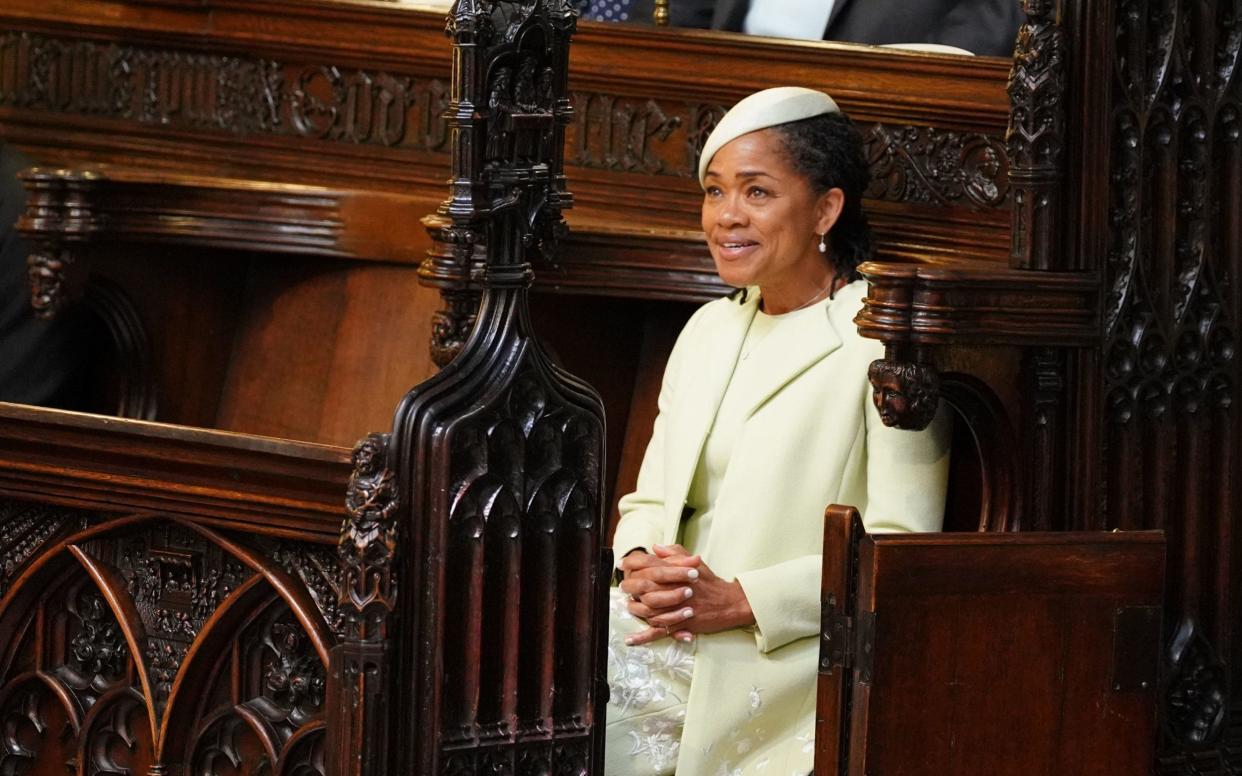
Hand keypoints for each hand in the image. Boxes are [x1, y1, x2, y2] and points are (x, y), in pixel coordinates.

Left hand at [621, 544, 753, 646]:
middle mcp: (675, 587)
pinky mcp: (681, 622)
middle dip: (629, 586)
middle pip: (643, 586)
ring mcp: (677, 607)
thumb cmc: (710, 582)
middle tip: (623, 587)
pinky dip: (643, 637)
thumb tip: (655, 547)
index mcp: (677, 570)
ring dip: (634, 609)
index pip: (648, 563)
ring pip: (648, 609)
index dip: (632, 563)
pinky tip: (630, 640)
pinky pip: (659, 631)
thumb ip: (674, 553)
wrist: (729, 602)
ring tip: (628, 607)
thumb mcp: (694, 562)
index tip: (623, 564)